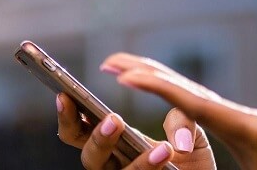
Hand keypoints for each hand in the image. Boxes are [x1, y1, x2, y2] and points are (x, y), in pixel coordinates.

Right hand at [55, 91, 213, 169]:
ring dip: (137, 163)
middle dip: (98, 138)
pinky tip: (167, 154)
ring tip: (162, 148)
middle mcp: (113, 165)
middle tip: (114, 119)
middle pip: (89, 157)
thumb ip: (180, 121)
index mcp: (115, 143)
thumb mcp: (189, 133)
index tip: (65, 96)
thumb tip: (174, 130)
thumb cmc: (191, 159)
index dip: (68, 116)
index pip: (80, 131)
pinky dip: (149, 169)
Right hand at [101, 53, 256, 169]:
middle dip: (151, 74)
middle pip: (192, 93)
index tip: (125, 74)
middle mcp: (250, 121)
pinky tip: (163, 103)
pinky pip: (201, 117)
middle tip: (110, 61)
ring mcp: (245, 127)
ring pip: (193, 100)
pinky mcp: (244, 138)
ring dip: (159, 82)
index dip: (161, 89)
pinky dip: (175, 104)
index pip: (201, 106)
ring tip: (125, 71)